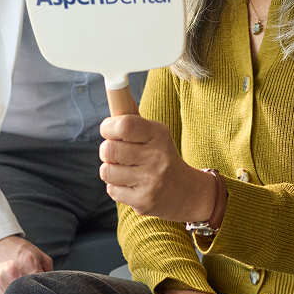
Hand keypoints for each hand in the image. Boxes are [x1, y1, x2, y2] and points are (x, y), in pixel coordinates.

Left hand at [99, 114, 216, 221]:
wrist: (186, 192)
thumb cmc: (162, 157)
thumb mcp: (155, 134)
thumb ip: (133, 117)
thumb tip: (117, 93)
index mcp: (158, 134)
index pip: (124, 125)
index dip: (108, 127)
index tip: (109, 130)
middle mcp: (157, 156)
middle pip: (108, 149)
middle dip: (106, 150)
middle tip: (116, 153)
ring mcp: (151, 180)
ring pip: (106, 171)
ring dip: (110, 170)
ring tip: (124, 169)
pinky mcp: (144, 201)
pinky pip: (112, 190)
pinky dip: (116, 187)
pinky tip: (130, 184)